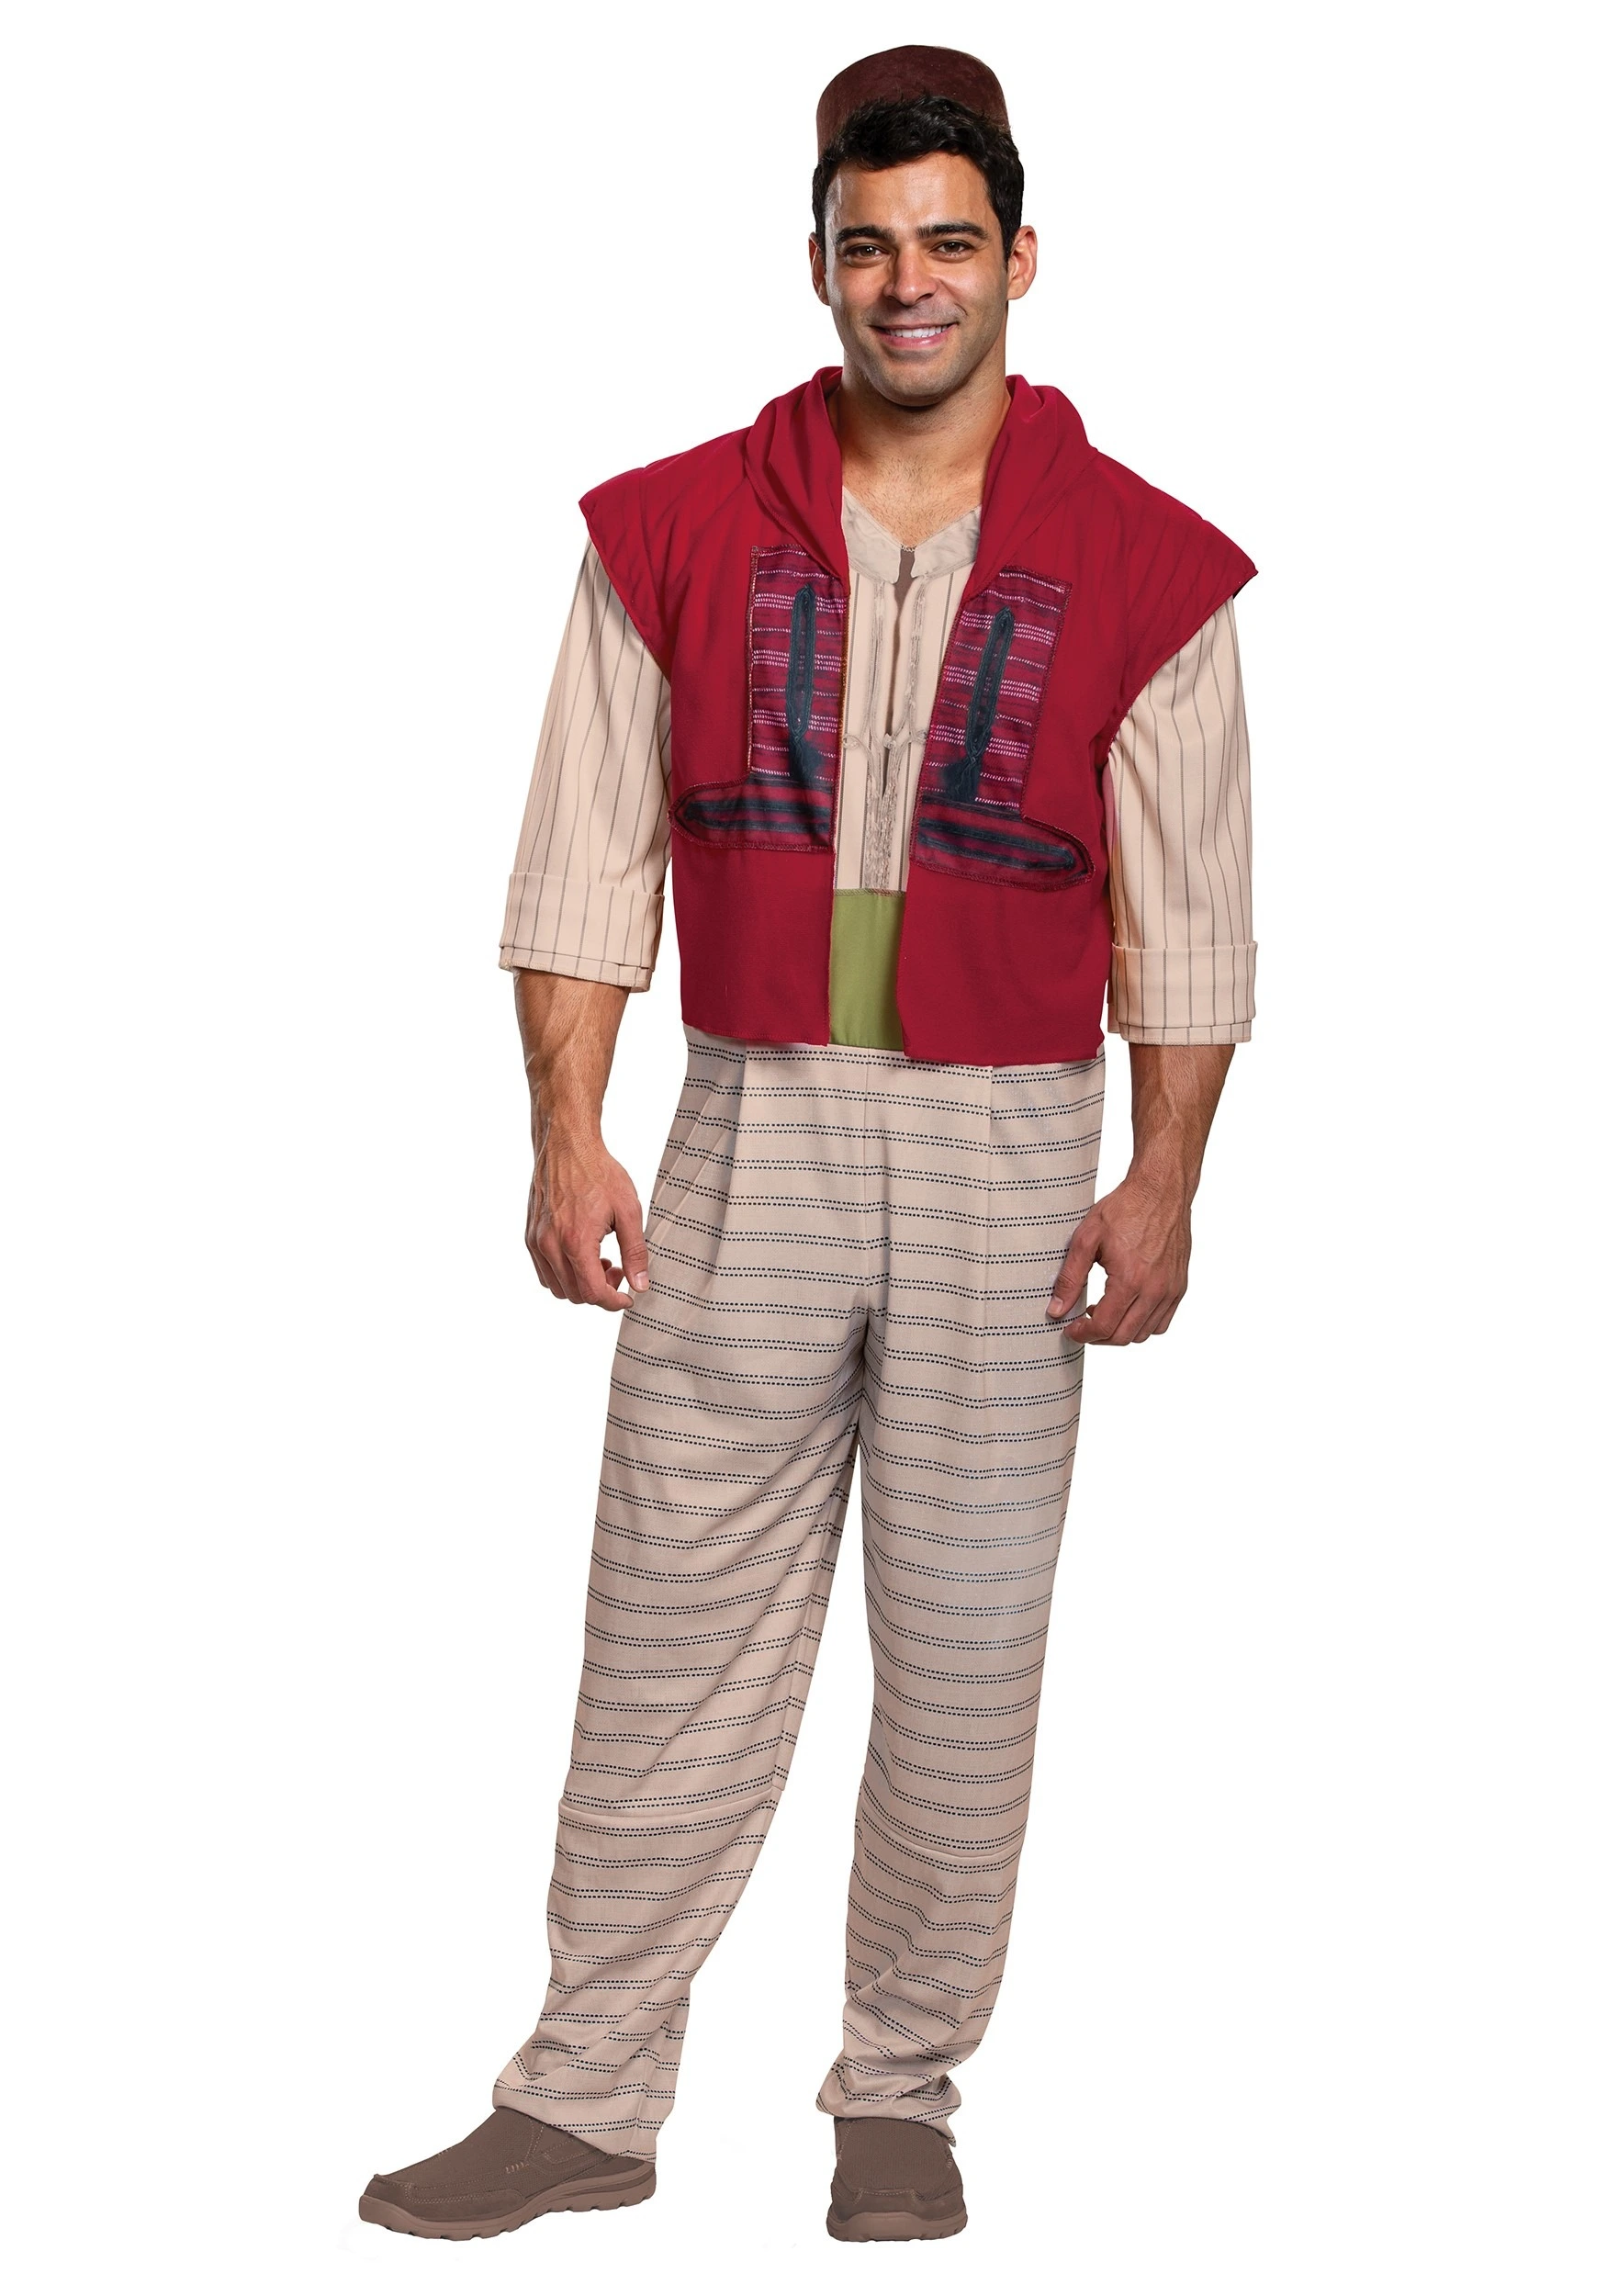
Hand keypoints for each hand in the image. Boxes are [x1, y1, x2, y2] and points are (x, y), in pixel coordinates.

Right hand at [526, 1123, 648, 1310]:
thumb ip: (635, 1251)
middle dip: (600, 1291)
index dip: (614, 1302)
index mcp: (575, 1242)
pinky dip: (564, 1275)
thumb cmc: (597, 1172)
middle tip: (618, 1270)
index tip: (627, 1296)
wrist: (567, 1146)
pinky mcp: (530, 1236)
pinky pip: (544, 1272)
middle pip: (575, 1295)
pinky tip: (581, 1254)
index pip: (593, 1293)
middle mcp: (550, 1245)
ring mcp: (536, 1242)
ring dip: (581, 1285)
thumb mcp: (628, 1210)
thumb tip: (640, 1284)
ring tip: (600, 1261)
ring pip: (557, 1288)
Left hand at [1046, 1170, 1191, 1345]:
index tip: (1070, 1328)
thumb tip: (1057, 1309)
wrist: (1161, 1190)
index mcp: (1130, 1280)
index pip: (1104, 1327)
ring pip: (1144, 1334)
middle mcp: (1155, 1290)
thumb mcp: (1086, 1238)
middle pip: (1124, 1337)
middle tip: (1082, 1323)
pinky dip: (1143, 1325)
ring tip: (1103, 1313)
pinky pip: (1163, 1322)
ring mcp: (1171, 1290)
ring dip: (1120, 1332)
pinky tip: (1127, 1307)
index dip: (1082, 1334)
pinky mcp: (1180, 1286)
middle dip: (1098, 1337)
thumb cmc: (1125, 1209)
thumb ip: (1070, 1277)